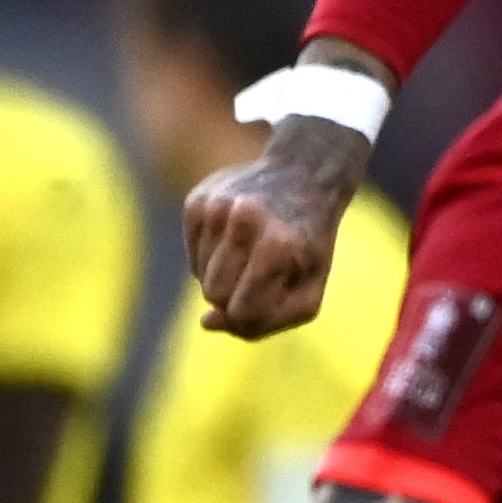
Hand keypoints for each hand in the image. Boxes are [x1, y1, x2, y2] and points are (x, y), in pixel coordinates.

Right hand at [183, 126, 371, 339]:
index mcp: (277, 244)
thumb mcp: (309, 288)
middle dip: (236, 293)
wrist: (303, 178)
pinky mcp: (195, 201)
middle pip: (214, 294)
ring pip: (200, 276)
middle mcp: (242, 219)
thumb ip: (265, 320)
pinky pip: (192, 255)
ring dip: (226, 274)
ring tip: (255, 249)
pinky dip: (213, 256)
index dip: (254, 314)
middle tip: (267, 270)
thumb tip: (205, 323)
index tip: (272, 297)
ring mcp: (214, 206)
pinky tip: (237, 236)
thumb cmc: (309, 244)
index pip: (241, 311)